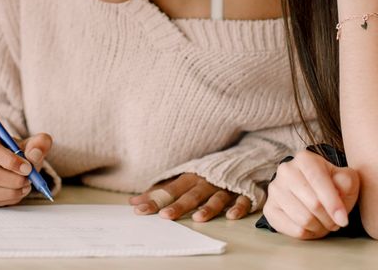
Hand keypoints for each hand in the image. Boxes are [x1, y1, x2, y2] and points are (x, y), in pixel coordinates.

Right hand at [0, 131, 51, 206]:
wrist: (8, 166)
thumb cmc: (16, 153)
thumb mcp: (31, 144)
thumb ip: (39, 144)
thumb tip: (35, 154)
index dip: (9, 160)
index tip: (27, 168)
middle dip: (12, 180)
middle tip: (28, 180)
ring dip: (10, 191)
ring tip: (24, 186)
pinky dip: (6, 199)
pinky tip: (16, 192)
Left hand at [129, 173, 252, 221]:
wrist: (240, 158)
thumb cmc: (206, 172)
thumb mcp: (183, 178)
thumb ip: (160, 191)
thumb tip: (134, 202)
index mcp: (190, 177)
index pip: (169, 190)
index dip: (154, 200)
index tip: (138, 209)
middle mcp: (206, 182)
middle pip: (190, 195)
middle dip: (178, 205)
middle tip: (164, 216)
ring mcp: (225, 186)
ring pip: (216, 197)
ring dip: (208, 208)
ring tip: (197, 218)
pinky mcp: (243, 191)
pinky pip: (242, 199)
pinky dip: (238, 207)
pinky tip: (231, 215)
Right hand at [262, 148, 359, 239]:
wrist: (312, 190)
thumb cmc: (332, 185)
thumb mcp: (346, 179)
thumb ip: (346, 182)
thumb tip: (339, 192)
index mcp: (304, 159)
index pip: (319, 182)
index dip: (334, 204)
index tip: (343, 220)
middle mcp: (285, 170)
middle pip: (313, 204)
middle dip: (329, 219)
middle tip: (335, 222)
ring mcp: (274, 189)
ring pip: (303, 219)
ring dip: (319, 228)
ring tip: (324, 223)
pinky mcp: (269, 208)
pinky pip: (293, 229)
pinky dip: (307, 234)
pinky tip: (312, 227)